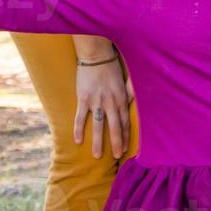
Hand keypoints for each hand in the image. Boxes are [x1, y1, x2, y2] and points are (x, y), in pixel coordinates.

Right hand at [73, 39, 131, 157]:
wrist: (96, 55)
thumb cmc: (111, 65)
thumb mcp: (123, 80)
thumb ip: (128, 93)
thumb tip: (132, 102)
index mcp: (121, 98)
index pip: (125, 122)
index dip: (125, 136)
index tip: (125, 148)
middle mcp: (111, 102)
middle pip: (115, 127)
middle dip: (116, 143)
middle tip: (117, 156)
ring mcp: (97, 101)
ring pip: (98, 126)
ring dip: (98, 142)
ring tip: (97, 156)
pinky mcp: (84, 99)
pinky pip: (81, 117)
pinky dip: (79, 129)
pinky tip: (78, 141)